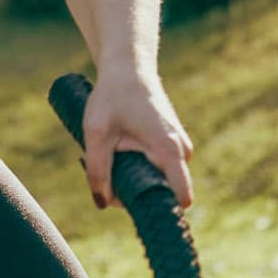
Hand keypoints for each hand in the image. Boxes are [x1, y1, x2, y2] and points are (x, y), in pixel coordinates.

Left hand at [81, 65, 193, 211]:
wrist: (128, 67)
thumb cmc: (113, 96)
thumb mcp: (96, 132)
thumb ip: (97, 169)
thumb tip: (102, 203)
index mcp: (169, 149)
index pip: (180, 198)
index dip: (159, 210)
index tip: (132, 209)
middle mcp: (182, 151)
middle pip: (160, 192)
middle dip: (132, 190)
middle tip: (105, 171)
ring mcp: (179, 148)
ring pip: (156, 180)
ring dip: (132, 176)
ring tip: (109, 153)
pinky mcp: (172, 145)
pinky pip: (157, 168)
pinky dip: (137, 166)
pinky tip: (119, 149)